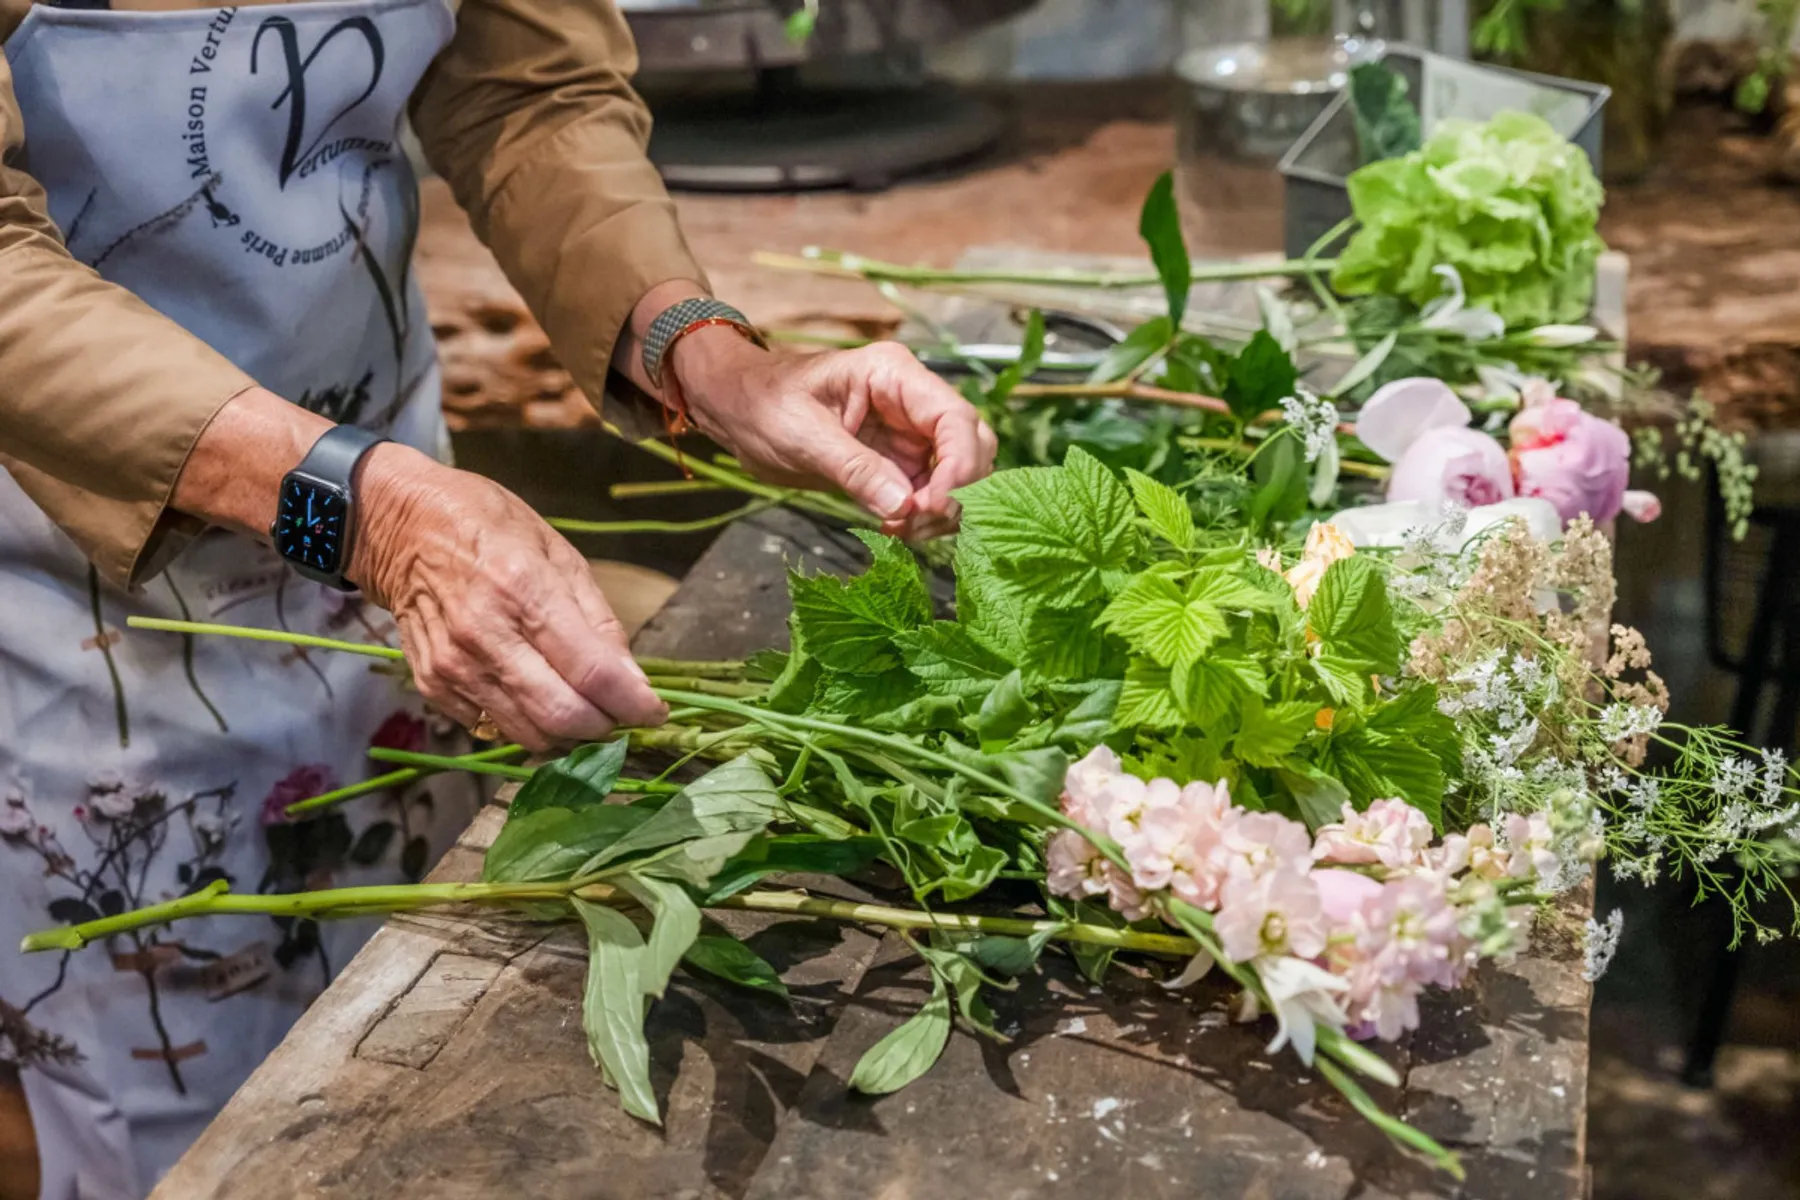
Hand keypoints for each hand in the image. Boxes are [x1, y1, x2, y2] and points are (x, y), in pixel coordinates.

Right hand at [348, 444, 667, 750]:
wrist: (400, 525)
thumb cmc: (489, 527)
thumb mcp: (558, 552)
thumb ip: (598, 619)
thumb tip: (631, 679)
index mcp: (524, 590)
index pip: (592, 671)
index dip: (633, 704)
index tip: (654, 711)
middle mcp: (485, 635)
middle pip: (561, 716)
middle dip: (604, 728)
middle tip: (620, 715)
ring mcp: (454, 666)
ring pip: (528, 734)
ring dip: (567, 735)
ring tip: (584, 711)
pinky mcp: (432, 685)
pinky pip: (492, 728)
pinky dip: (525, 725)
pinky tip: (537, 699)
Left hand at [669, 329, 997, 540]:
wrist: (737, 409)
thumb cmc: (762, 404)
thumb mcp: (803, 436)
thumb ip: (855, 469)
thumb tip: (904, 506)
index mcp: (894, 374)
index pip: (956, 418)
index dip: (959, 466)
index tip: (933, 506)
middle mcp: (913, 401)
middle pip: (971, 446)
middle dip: (956, 491)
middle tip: (917, 524)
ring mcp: (911, 434)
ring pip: (959, 474)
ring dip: (942, 509)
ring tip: (901, 530)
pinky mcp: (900, 463)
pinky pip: (932, 493)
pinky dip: (924, 517)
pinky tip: (896, 529)